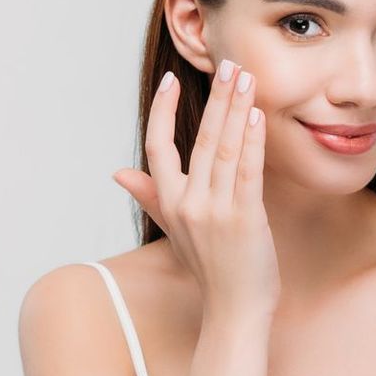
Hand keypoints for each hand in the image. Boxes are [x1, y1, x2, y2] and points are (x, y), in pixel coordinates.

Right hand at [112, 59, 280, 322]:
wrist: (234, 311)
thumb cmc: (210, 270)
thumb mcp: (174, 232)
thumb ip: (150, 197)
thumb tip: (118, 174)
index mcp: (168, 204)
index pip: (157, 147)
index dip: (162, 111)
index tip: (169, 80)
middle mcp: (187, 204)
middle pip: (198, 139)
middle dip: (215, 98)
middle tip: (228, 64)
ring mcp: (215, 212)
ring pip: (223, 149)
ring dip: (236, 110)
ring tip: (245, 78)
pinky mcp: (244, 219)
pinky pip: (247, 172)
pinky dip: (251, 142)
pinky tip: (257, 116)